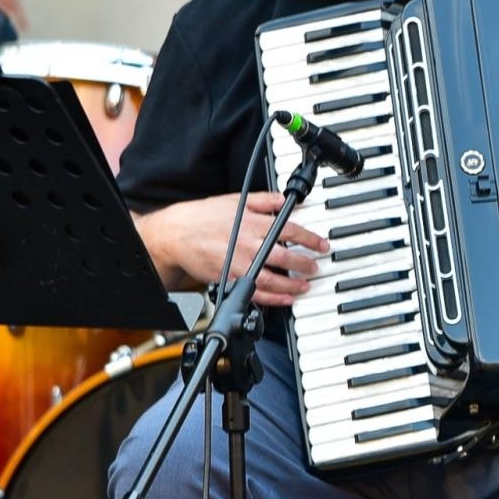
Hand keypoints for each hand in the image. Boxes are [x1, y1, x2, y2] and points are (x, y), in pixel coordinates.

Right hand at [133, 192, 329, 307]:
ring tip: (304, 286)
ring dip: (293, 285)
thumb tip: (287, 199)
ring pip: (272, 279)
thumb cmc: (204, 216)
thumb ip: (266, 200)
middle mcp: (249, 244)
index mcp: (254, 223)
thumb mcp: (238, 199)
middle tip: (315, 267)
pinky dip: (273, 299)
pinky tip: (285, 299)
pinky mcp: (228, 279)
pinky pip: (255, 293)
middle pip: (285, 257)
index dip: (311, 239)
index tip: (322, 245)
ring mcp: (239, 264)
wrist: (176, 234)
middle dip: (305, 264)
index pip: (291, 230)